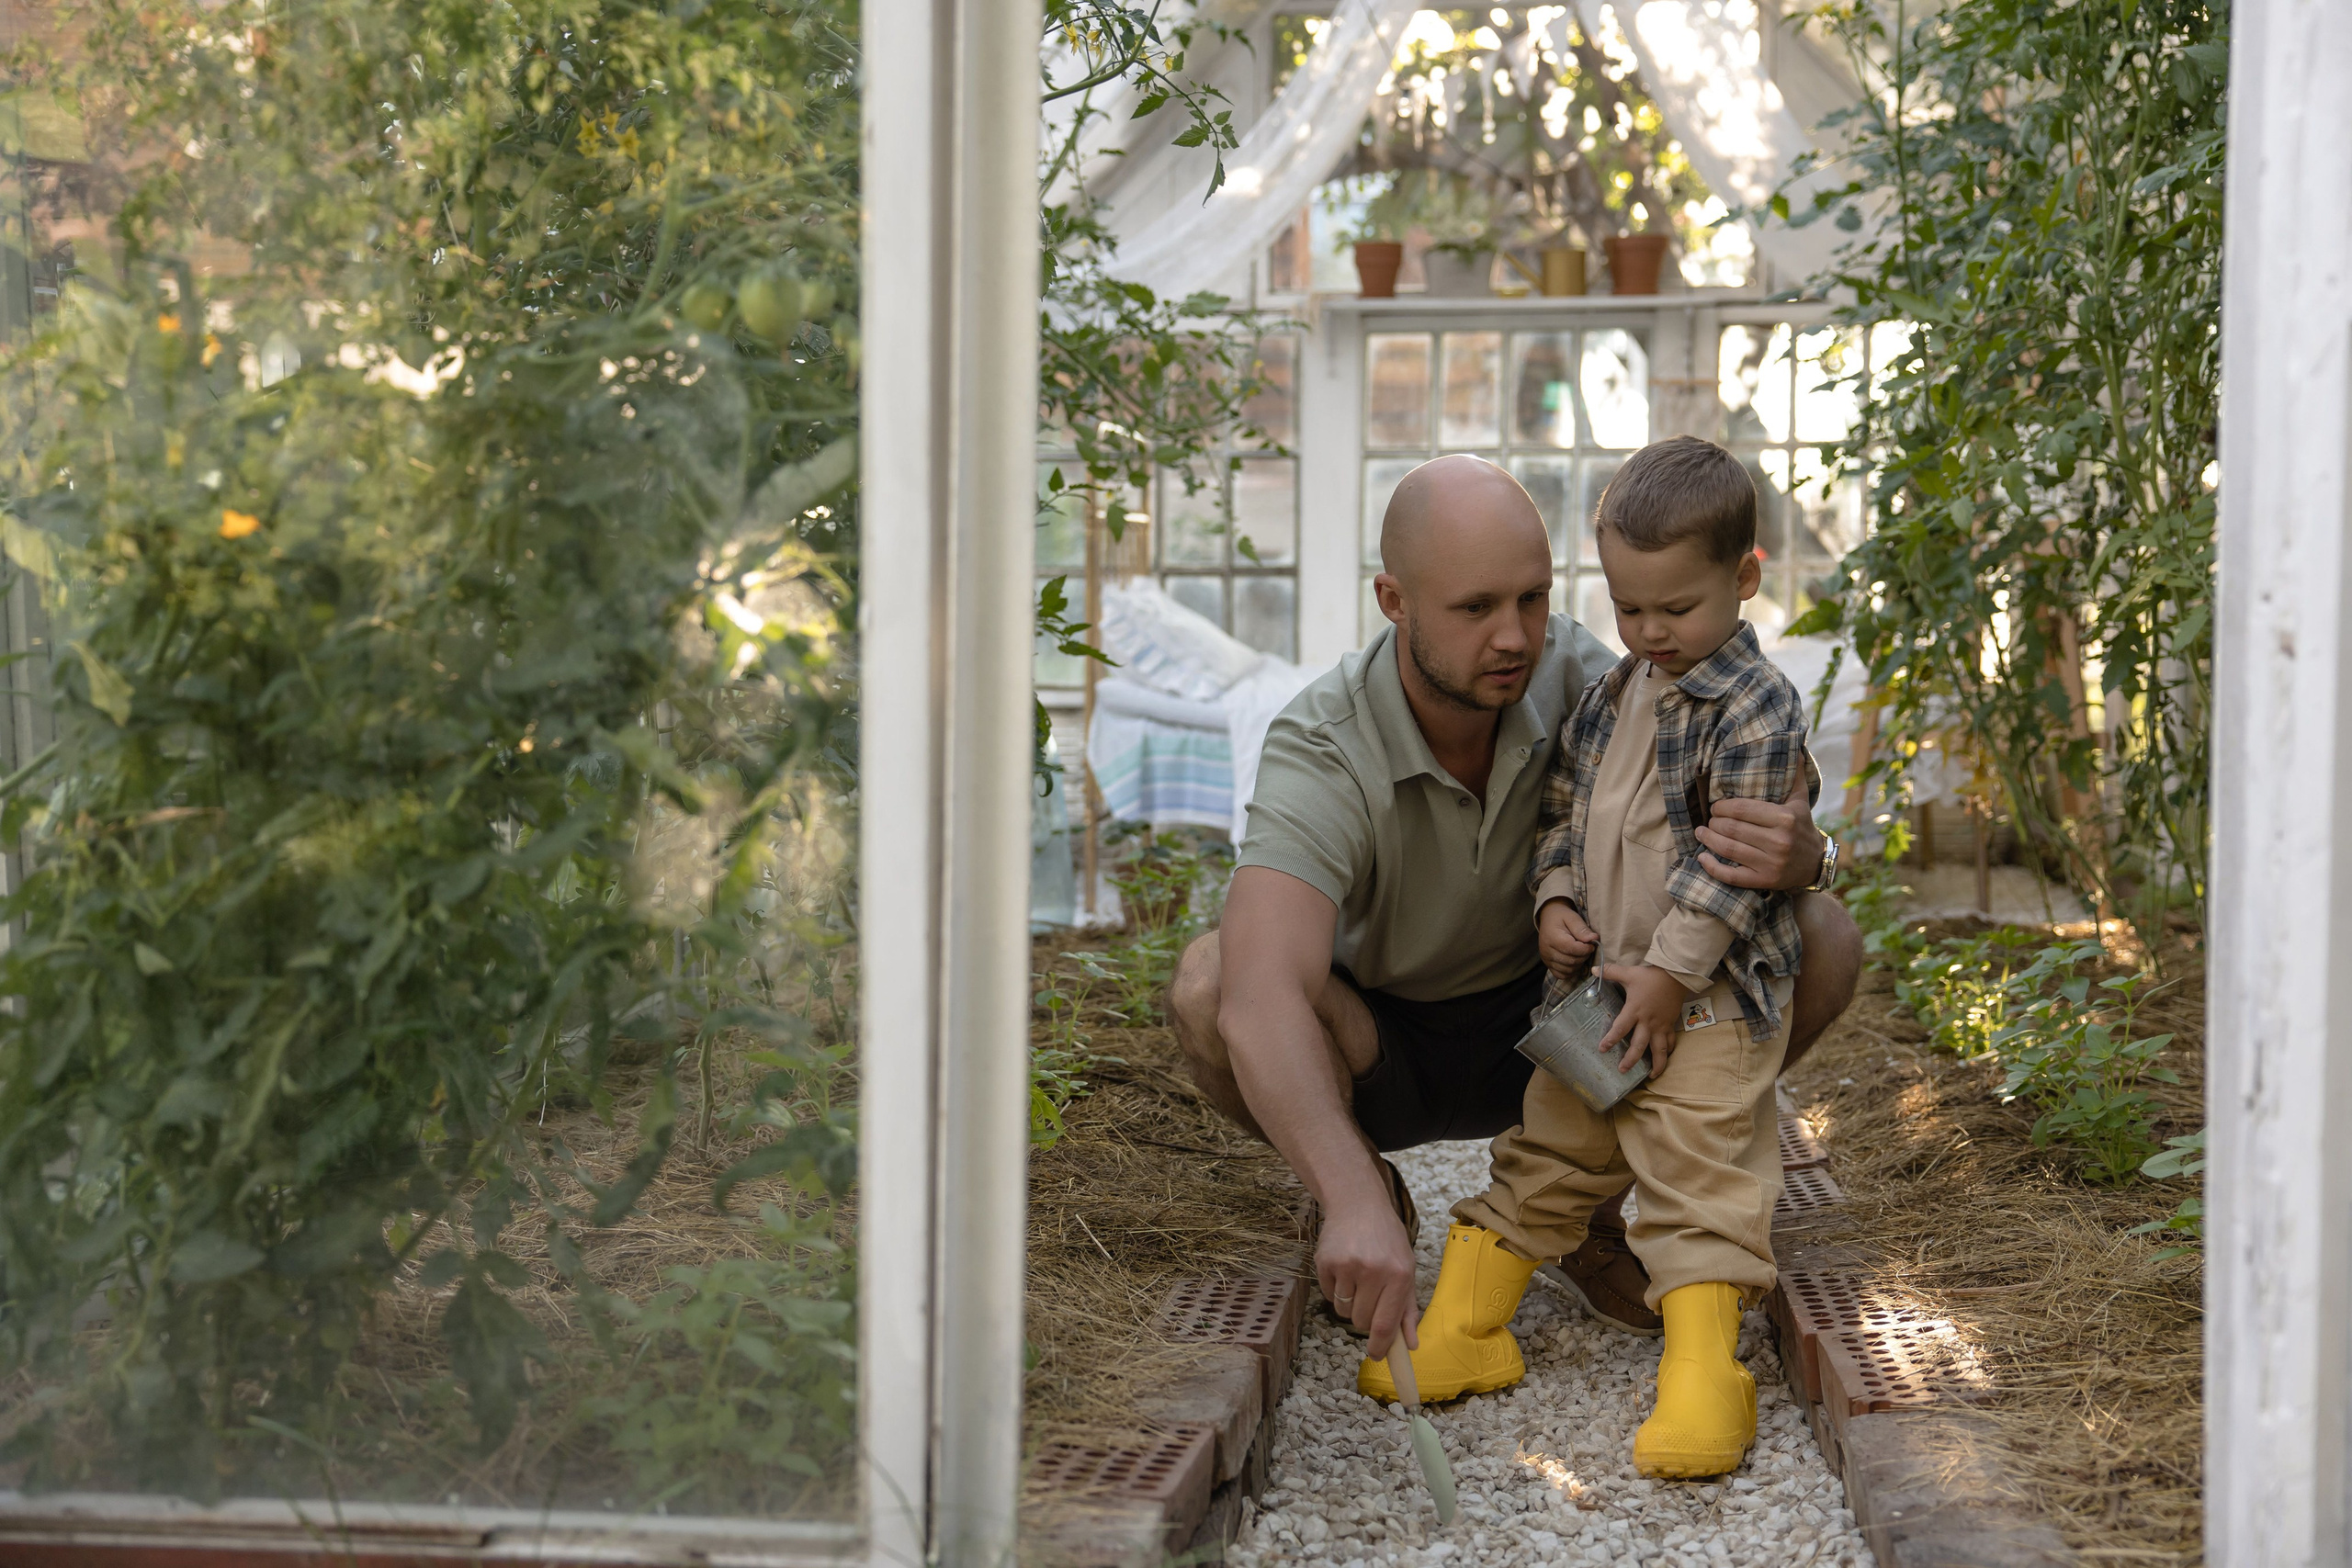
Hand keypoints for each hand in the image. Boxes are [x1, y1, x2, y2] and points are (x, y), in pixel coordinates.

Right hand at [1315, 1173, 1420, 1360]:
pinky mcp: (1325, 1262)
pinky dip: (1336, 1289)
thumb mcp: (1407, 1269)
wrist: (1358, 1204)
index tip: (1375, 1356)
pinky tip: (1344, 1268)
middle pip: (1361, 1321)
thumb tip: (1411, 1345)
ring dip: (1350, 1303)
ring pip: (1344, 1311)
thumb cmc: (1387, 1239)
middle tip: (1369, 1296)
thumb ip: (1408, 1309)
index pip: (1385, 1324)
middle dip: (1365, 1318)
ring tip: (1357, 1278)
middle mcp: (1374, 1271)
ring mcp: (1347, 1266)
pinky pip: (1329, 1294)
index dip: (1379, 1346)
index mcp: (1400, 1275)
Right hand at [1536, 899, 1598, 980]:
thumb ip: (1582, 929)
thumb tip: (1594, 939)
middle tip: (1587, 948)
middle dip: (1583, 956)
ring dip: (1578, 964)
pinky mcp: (1547, 965)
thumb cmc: (1562, 917)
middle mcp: (1547, 951)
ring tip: (1581, 953)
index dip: (1586, 949)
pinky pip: (1561, 975)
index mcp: (1553, 937)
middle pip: (1571, 961)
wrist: (1548, 918)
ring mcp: (1546, 959)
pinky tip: (1574, 961)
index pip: (1572, 949)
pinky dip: (1571, 971)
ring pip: (1568, 970)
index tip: (1592, 944)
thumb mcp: (1572, 917)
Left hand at [1599, 963, 1689, 1074]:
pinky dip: (1667, 1051)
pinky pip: (1670, 1042)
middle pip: (1639, 1045)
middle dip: (1631, 1059)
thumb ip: (1611, 972)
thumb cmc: (1651, 976)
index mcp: (1635, 1010)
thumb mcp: (1629, 973)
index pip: (1621, 1028)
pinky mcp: (1670, 1025)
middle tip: (1622, 1070)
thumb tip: (1593, 970)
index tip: (1602, 1049)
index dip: (1611, 1039)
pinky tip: (1663, 1059)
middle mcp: (1647, 1022)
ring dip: (1656, 1064)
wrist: (1676, 976)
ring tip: (1651, 1076)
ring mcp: (1660, 1025)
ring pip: (1659, 1049)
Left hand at [1695, 775, 1825, 890]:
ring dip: (1708, 840)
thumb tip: (1794, 747)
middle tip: (1708, 819)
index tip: (1715, 806)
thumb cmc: (1801, 827)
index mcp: (1785, 819)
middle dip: (1714, 822)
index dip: (1721, 807)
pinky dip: (1712, 867)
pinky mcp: (1764, 881)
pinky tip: (1701, 857)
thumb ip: (1793, 775)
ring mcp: (1771, 864)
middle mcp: (1779, 842)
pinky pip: (1732, 876)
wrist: (1815, 863)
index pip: (1742, 809)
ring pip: (1729, 849)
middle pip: (1732, 829)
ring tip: (1701, 832)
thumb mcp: (1800, 800)